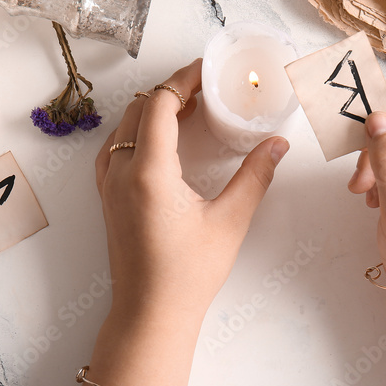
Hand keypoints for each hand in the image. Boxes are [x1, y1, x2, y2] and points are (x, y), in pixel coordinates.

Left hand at [95, 60, 289, 322]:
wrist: (150, 313)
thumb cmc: (188, 274)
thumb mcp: (230, 222)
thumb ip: (255, 177)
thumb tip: (277, 145)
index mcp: (149, 171)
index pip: (159, 103)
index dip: (183, 80)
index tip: (208, 71)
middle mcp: (120, 172)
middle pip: (139, 108)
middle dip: (171, 90)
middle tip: (205, 87)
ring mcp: (109, 186)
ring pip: (124, 126)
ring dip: (153, 109)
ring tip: (189, 108)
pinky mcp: (108, 199)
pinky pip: (116, 148)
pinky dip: (138, 132)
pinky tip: (162, 140)